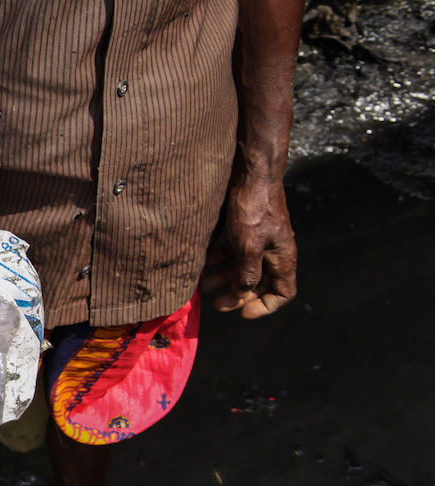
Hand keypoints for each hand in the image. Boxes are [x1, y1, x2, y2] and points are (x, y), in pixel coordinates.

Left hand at [201, 173, 296, 317]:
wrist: (251, 172)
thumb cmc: (254, 208)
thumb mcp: (248, 247)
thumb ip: (247, 274)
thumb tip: (243, 294)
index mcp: (283, 258)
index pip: (283, 292)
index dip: (265, 307)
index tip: (242, 313)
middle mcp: (274, 251)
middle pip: (259, 283)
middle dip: (237, 295)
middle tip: (216, 304)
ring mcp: (260, 240)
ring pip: (243, 268)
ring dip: (224, 279)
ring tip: (202, 285)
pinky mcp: (245, 229)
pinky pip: (233, 252)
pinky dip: (219, 260)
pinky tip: (202, 264)